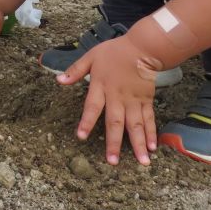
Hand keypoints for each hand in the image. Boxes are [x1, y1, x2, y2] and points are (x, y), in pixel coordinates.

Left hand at [56, 34, 160, 165]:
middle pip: (115, 122)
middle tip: (113, 162)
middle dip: (114, 143)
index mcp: (101, 86)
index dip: (87, 121)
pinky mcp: (146, 101)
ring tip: (142, 161)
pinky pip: (149, 119)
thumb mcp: (91, 56)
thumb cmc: (114, 52)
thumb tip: (58, 80)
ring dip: (138, 143)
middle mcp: (117, 97)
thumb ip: (75, 70)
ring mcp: (133, 100)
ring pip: (136, 125)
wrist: (142, 48)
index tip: (81, 136)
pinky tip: (152, 147)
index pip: (92, 106)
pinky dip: (151, 133)